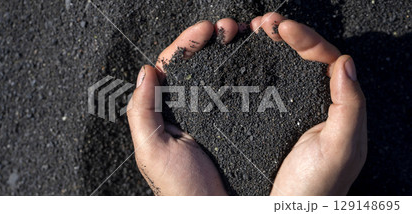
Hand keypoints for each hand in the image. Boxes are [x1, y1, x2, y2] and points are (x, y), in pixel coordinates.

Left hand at [127, 19, 238, 194]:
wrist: (214, 209)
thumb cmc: (179, 189)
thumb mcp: (152, 150)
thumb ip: (142, 111)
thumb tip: (146, 71)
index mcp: (163, 111)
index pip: (171, 66)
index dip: (187, 42)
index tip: (205, 28)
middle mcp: (185, 109)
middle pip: (195, 63)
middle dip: (209, 40)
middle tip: (228, 28)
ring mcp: (209, 115)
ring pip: (215, 73)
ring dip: (226, 51)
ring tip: (241, 36)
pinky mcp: (231, 123)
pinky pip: (234, 92)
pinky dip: (242, 73)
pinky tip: (251, 62)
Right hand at [250, 12, 366, 194]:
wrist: (287, 210)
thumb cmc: (317, 186)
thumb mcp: (340, 148)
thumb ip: (349, 107)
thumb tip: (345, 63)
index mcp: (339, 106)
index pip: (327, 59)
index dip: (305, 38)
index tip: (282, 28)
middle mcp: (319, 103)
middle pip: (307, 57)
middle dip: (287, 35)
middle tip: (264, 23)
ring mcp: (296, 109)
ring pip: (289, 67)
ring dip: (274, 45)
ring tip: (256, 32)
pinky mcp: (275, 117)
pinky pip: (272, 84)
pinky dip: (262, 66)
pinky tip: (250, 58)